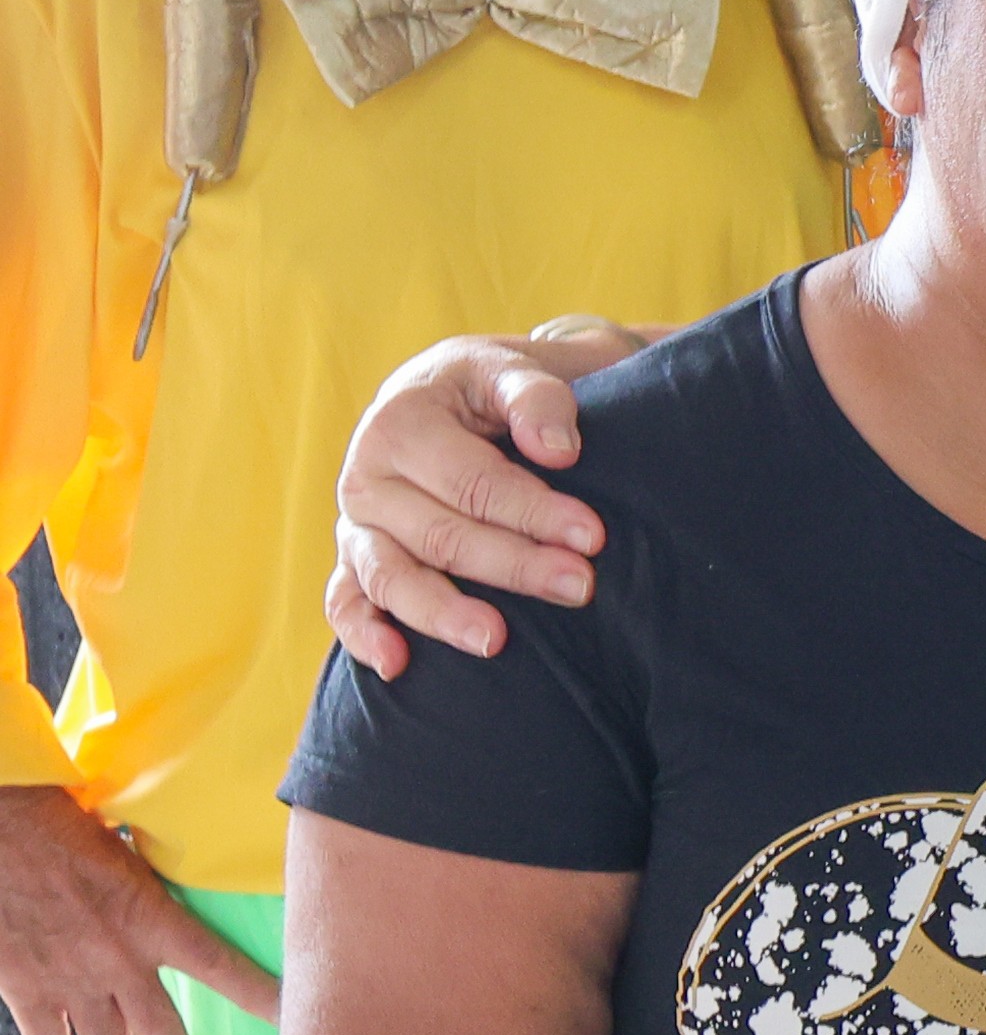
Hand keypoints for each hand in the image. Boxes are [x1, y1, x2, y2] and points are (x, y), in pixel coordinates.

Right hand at [0, 784, 273, 1034]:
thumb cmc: (64, 823)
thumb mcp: (130, 847)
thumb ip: (153, 881)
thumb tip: (184, 879)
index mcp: (151, 920)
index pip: (221, 966)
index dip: (258, 996)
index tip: (289, 1016)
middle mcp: (116, 960)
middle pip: (161, 1029)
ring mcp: (69, 980)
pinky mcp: (24, 989)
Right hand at [324, 330, 634, 678]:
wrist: (448, 392)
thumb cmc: (490, 386)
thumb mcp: (512, 369)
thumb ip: (535, 399)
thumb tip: (558, 449)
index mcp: (401, 422)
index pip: (473, 481)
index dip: (533, 510)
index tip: (591, 536)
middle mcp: (365, 476)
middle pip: (440, 535)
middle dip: (513, 565)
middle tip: (579, 586)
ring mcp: (354, 523)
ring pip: (390, 576)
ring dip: (443, 613)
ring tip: (496, 641)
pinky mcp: (353, 557)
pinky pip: (345, 601)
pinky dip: (362, 634)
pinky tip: (397, 665)